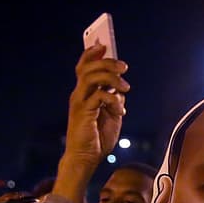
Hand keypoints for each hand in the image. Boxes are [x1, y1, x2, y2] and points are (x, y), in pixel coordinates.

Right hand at [63, 44, 128, 168]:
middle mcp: (78, 94)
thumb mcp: (111, 114)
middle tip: (124, 67)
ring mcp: (79, 103)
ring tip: (125, 86)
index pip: (84, 66)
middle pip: (88, 67)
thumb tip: (120, 88)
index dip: (92, 53)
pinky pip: (98, 96)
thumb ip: (113, 99)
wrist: (86, 158)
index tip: (104, 44)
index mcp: (84, 93)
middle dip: (106, 62)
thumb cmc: (97, 138)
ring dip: (110, 77)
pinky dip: (112, 98)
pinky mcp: (83, 113)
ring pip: (91, 76)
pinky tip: (120, 109)